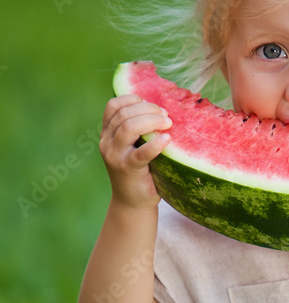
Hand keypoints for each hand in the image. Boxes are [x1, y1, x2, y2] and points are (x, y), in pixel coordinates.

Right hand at [99, 94, 171, 208]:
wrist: (133, 203)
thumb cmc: (139, 172)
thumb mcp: (133, 147)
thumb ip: (138, 130)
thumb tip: (162, 109)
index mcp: (107, 134)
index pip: (113, 106)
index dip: (133, 99)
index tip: (151, 104)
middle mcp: (107, 143)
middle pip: (123, 114)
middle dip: (147, 109)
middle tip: (165, 115)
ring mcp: (115, 156)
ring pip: (128, 127)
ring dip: (151, 120)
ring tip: (167, 124)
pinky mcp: (127, 169)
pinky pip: (141, 152)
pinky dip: (155, 144)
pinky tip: (167, 139)